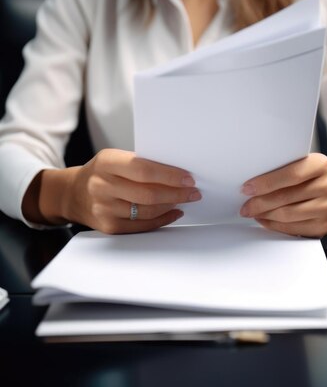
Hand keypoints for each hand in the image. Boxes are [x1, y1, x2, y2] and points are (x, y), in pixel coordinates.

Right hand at [33, 149, 200, 233]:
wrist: (73, 194)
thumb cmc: (100, 173)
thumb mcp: (113, 159)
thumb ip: (140, 164)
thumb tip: (177, 172)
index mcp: (106, 163)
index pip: (143, 169)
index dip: (169, 175)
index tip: (188, 178)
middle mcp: (102, 186)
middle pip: (148, 193)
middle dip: (177, 193)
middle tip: (193, 191)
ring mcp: (104, 209)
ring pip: (148, 211)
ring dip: (171, 205)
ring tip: (184, 199)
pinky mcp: (109, 227)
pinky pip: (142, 225)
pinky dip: (162, 219)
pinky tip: (173, 212)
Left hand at [239, 153, 326, 237]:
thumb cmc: (309, 178)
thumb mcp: (301, 165)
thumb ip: (281, 170)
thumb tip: (251, 184)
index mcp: (321, 165)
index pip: (291, 174)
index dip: (266, 183)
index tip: (247, 188)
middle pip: (286, 197)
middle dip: (260, 203)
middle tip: (245, 206)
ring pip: (288, 214)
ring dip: (265, 215)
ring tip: (253, 212)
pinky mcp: (325, 226)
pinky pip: (294, 228)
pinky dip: (274, 225)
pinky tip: (265, 220)